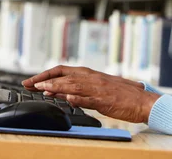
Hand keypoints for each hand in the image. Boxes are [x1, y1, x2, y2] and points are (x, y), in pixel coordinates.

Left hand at [22, 65, 160, 123]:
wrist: (142, 101)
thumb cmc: (123, 95)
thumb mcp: (101, 88)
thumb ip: (83, 89)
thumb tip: (64, 93)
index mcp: (91, 74)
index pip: (63, 70)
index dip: (46, 74)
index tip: (32, 81)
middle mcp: (92, 79)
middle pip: (64, 76)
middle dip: (44, 80)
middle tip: (28, 85)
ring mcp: (98, 89)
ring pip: (74, 85)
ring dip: (56, 86)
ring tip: (42, 89)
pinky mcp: (105, 101)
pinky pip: (89, 99)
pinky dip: (78, 98)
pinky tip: (68, 99)